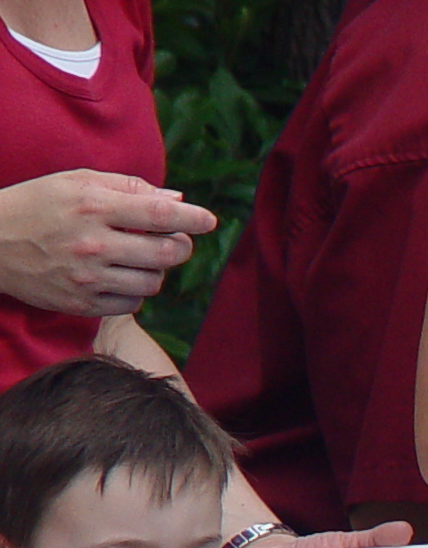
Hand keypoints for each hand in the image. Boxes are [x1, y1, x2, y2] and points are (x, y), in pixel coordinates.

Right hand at [0, 171, 215, 315]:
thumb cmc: (36, 204)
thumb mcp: (75, 182)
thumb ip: (127, 187)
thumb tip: (177, 200)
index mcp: (92, 207)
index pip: (159, 215)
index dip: (192, 219)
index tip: (209, 220)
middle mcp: (93, 244)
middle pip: (166, 254)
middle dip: (179, 246)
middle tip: (172, 241)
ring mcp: (87, 278)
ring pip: (153, 282)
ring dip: (156, 270)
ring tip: (139, 257)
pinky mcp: (81, 303)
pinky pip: (132, 303)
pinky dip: (134, 290)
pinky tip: (120, 275)